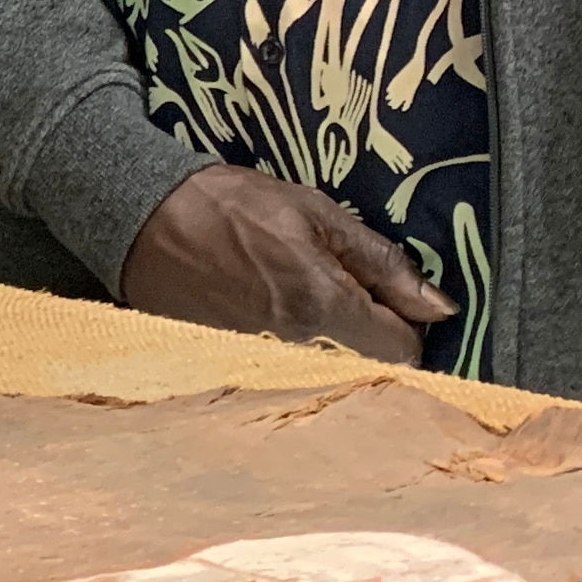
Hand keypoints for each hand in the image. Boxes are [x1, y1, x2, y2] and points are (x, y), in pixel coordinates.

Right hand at [116, 164, 450, 363]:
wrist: (142, 219)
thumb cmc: (232, 206)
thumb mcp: (316, 213)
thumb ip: (382, 262)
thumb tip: (440, 306)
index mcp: (325, 307)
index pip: (406, 351)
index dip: (409, 323)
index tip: (391, 297)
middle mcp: (299, 350)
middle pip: (370, 369)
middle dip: (373, 337)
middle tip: (351, 295)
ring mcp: (265, 367)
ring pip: (331, 375)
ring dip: (335, 345)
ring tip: (304, 300)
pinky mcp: (234, 370)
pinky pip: (290, 375)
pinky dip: (295, 353)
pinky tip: (272, 315)